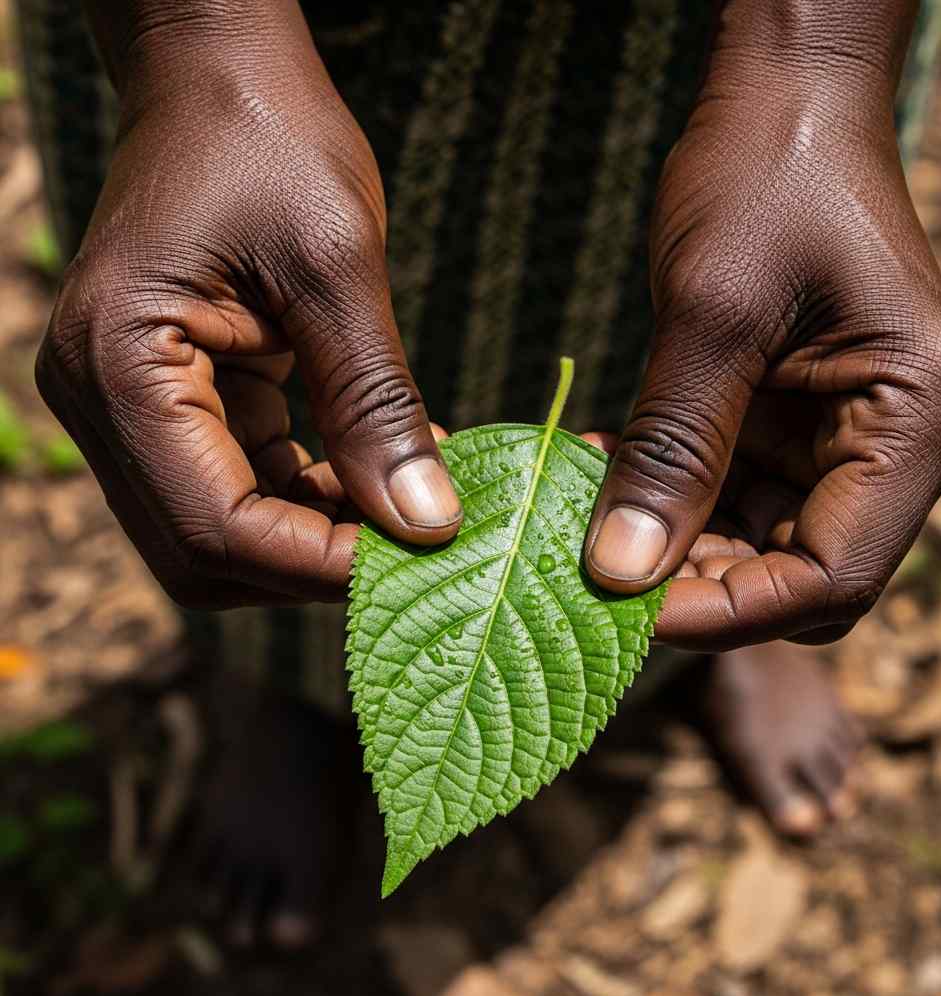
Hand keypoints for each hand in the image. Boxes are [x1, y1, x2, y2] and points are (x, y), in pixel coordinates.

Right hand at [37, 15, 459, 608]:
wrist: (220, 79)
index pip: (216, 527)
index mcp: (121, 366)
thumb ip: (377, 402)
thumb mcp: (337, 266)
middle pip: (209, 552)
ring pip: (226, 532)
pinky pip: (239, 485)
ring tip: (411, 506)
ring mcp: (132, 408)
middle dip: (318, 563)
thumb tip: (427, 522)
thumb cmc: (271, 141)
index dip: (323, 563)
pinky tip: (379, 475)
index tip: (425, 554)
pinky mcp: (171, 401)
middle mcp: (104, 403)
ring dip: (321, 536)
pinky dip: (311, 500)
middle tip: (421, 542)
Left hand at [583, 43, 940, 648]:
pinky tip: (606, 480)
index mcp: (914, 424)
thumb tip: (621, 572)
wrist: (785, 102)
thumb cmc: (767, 178)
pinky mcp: (800, 421)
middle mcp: (896, 447)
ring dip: (676, 547)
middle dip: (700, 587)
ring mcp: (848, 437)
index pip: (833, 578)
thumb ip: (673, 448)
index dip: (727, 610)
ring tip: (587, 522)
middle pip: (800, 578)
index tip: (623, 609)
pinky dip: (676, 502)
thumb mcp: (711, 314)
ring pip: (763, 547)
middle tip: (594, 577)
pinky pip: (739, 496)